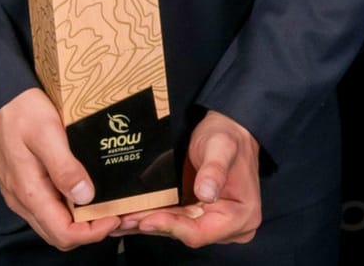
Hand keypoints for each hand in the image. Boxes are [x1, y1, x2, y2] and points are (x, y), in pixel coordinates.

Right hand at [0, 87, 117, 248]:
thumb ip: (64, 167)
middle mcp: (23, 201)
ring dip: (81, 223)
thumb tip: (85, 195)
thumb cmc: (20, 112)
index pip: (63, 234)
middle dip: (91, 231)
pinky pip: (49, 209)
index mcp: (29, 192)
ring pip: (54, 224)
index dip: (92, 232)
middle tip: (117, 213)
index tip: (115, 216)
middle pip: (60, 235)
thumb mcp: (47, 133)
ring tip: (107, 204)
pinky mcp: (24, 186)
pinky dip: (70, 210)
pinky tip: (86, 193)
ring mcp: (22, 195)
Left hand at [120, 109, 260, 245]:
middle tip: (125, 218)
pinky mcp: (199, 217)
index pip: (201, 232)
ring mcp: (213, 223)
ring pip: (175, 230)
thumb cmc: (229, 137)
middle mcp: (230, 226)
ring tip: (121, 219)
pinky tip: (131, 218)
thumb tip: (207, 194)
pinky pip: (174, 222)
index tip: (148, 219)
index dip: (172, 227)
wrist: (228, 129)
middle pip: (185, 233)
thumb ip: (215, 170)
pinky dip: (153, 219)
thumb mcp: (222, 147)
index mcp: (242, 215)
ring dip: (148, 223)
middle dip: (154, 225)